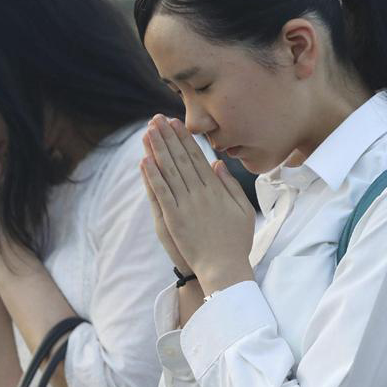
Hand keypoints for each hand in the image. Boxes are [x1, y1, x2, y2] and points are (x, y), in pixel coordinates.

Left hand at [140, 116, 255, 291]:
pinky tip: (144, 161)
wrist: (225, 268)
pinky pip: (162, 193)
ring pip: (170, 172)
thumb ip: (230, 186)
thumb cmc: (236, 242)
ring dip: (158, 150)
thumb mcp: (242, 210)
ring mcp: (187, 205)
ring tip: (148, 131)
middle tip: (157, 119)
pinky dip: (153, 176)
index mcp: (217, 190)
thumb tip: (218, 164)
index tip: (176, 124)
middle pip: (182, 159)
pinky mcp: (174, 219)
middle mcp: (201, 193)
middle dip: (169, 137)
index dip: (185, 140)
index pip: (197, 158)